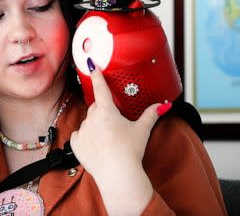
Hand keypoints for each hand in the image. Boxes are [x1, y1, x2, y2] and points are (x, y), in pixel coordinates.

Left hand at [70, 59, 167, 214]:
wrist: (118, 174)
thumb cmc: (130, 151)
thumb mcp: (142, 130)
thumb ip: (151, 115)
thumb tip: (164, 105)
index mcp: (106, 111)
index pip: (100, 88)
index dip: (96, 75)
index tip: (90, 64)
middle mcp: (91, 118)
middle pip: (96, 108)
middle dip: (103, 111)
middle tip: (114, 123)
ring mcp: (82, 131)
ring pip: (88, 122)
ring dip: (95, 125)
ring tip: (108, 139)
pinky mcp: (76, 144)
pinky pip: (78, 136)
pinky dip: (85, 138)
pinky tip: (96, 146)